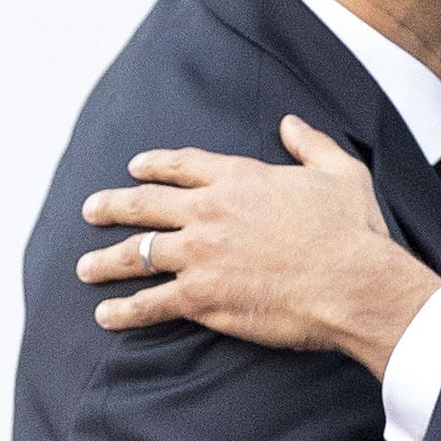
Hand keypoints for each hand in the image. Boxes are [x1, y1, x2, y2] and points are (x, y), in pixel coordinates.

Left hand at [76, 117, 438, 373]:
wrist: (355, 283)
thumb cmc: (353, 231)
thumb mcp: (341, 171)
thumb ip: (311, 144)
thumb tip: (291, 123)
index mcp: (239, 178)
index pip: (181, 166)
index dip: (154, 166)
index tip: (134, 168)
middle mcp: (209, 212)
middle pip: (144, 205)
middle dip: (111, 206)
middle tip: (90, 211)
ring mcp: (201, 256)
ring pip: (139, 254)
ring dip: (107, 261)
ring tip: (85, 268)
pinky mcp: (202, 298)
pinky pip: (152, 303)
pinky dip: (126, 311)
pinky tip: (107, 316)